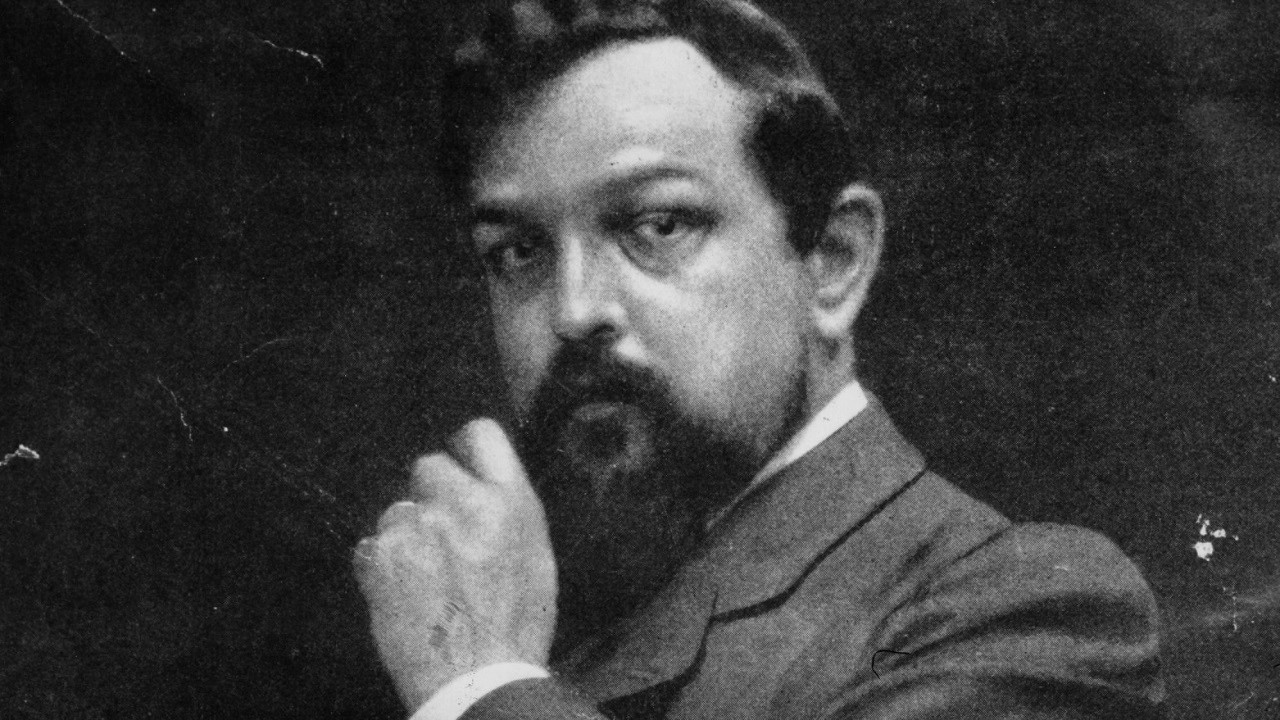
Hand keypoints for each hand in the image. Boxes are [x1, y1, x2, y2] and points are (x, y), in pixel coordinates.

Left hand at [353, 419, 557, 710]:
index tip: (461, 462)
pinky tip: (405, 595)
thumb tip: (487, 484)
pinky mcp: (380, 556)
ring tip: (426, 578)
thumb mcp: (536, 557)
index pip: (482, 434)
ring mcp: (415, 527)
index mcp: (509, 501)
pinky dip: (384, 566)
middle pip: (429, 466)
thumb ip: (509, 510)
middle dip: (432, 495)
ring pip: (399, 510)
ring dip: (407, 534)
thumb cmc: (516, 625)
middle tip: (443, 536)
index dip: (467, 447)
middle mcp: (461, 503)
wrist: (476, 680)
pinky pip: (374, 546)